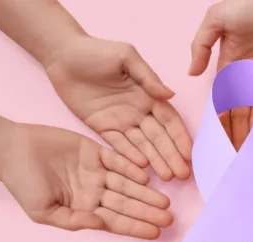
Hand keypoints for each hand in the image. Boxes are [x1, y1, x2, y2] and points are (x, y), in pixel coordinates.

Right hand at [1, 123, 172, 238]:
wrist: (10, 150)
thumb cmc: (22, 184)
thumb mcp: (43, 212)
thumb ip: (72, 220)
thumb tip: (99, 225)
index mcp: (83, 209)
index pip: (115, 221)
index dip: (135, 227)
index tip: (156, 234)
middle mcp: (93, 191)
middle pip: (127, 204)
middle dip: (147, 213)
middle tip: (170, 220)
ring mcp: (96, 171)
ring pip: (127, 184)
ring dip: (146, 193)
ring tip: (165, 202)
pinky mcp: (95, 150)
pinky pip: (118, 160)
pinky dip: (132, 168)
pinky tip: (147, 177)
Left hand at [45, 35, 191, 180]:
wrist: (62, 55)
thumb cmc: (96, 51)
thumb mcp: (126, 57)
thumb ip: (148, 77)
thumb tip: (171, 95)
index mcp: (148, 94)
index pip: (169, 121)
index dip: (180, 138)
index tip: (190, 155)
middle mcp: (138, 111)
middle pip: (159, 138)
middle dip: (172, 156)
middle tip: (183, 175)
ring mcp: (121, 121)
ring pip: (143, 145)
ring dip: (157, 161)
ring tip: (169, 178)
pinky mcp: (102, 127)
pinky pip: (119, 145)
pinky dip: (130, 156)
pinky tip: (143, 168)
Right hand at [189, 0, 252, 148]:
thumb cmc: (247, 3)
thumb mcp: (217, 20)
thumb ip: (201, 45)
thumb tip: (191, 73)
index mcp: (226, 67)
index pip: (220, 100)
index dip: (219, 120)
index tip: (216, 141)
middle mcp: (243, 78)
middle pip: (239, 112)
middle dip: (236, 133)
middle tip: (235, 158)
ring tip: (251, 154)